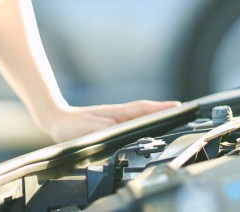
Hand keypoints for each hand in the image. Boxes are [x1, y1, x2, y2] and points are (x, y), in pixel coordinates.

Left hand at [39, 99, 180, 142]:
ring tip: (173, 121)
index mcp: (118, 113)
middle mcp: (120, 115)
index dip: (162, 108)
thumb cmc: (71, 125)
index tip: (178, 106)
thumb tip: (123, 131)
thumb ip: (107, 130)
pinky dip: (145, 124)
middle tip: (184, 114)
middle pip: (147, 112)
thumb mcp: (89, 129)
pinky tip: (148, 131)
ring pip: (141, 117)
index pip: (144, 108)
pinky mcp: (112, 125)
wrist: (56, 120)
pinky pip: (134, 124)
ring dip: (156, 117)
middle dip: (165, 112)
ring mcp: (117, 119)